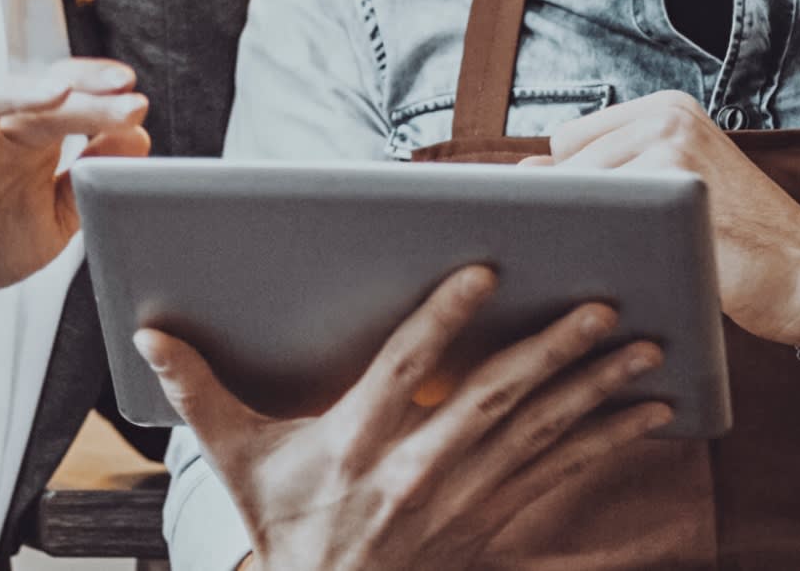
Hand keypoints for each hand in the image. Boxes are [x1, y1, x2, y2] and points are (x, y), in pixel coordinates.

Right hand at [0, 59, 149, 339]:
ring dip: (22, 91)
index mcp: (31, 140)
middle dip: (81, 93)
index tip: (136, 101)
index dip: (98, 92)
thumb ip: (91, 179)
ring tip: (60, 91)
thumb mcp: (57, 218)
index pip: (66, 97)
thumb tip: (137, 137)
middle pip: (37, 94)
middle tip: (122, 97)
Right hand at [140, 267, 670, 570]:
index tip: (484, 272)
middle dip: (551, 353)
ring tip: (645, 347)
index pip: (405, 372)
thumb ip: (199, 393)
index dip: (444, 321)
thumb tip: (148, 334)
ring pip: (540, 437)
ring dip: (596, 391)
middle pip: (493, 403)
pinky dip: (608, 444)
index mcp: (354, 446)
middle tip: (603, 305)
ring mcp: (462, 504)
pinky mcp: (493, 525)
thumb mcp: (234, 462)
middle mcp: (415, 475)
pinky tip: (651, 413)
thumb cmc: (283, 527)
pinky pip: (560, 478)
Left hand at [529, 91, 799, 347]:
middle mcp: (665, 116)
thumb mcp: (676, 191)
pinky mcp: (679, 187)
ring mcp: (673, 147)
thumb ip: (612, 175)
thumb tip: (519, 173)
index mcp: (664, 109)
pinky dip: (601, 251)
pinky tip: (617, 276)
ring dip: (581, 234)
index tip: (577, 228)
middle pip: (567, 168)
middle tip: (595, 256)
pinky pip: (607, 220)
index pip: (568, 143)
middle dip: (570, 214)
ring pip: (581, 194)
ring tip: (610, 268)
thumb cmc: (737, 243)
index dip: (568, 192)